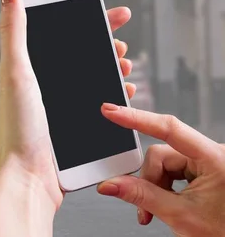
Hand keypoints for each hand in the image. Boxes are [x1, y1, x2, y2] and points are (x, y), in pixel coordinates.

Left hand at [0, 0, 134, 236]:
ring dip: (113, 71)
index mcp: (31, 70)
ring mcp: (60, 108)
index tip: (116, 14)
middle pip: (83, 58)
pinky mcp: (73, 129)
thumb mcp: (16, 71)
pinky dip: (115, 99)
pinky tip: (125, 96)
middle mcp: (45, 87)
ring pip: (94, 82)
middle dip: (107, 47)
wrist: (27, 176)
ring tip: (127, 68)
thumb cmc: (17, 125)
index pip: (65, 36)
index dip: (91, 22)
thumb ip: (13, 31)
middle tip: (122, 45)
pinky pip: (100, 109)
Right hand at [98, 105, 224, 235]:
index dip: (136, 118)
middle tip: (144, 208)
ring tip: (156, 211)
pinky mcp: (203, 170)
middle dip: (149, 181)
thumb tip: (111, 184)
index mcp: (215, 158)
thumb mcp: (179, 215)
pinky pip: (172, 170)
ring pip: (163, 164)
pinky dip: (163, 187)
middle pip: (161, 154)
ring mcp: (208, 162)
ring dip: (154, 187)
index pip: (169, 129)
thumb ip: (141, 196)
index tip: (112, 112)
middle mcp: (213, 154)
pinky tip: (167, 203)